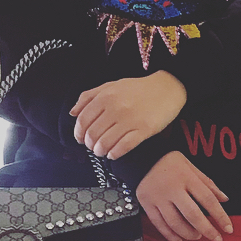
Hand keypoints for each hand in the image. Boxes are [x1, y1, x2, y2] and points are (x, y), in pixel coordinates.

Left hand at [71, 71, 186, 158]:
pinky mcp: (144, 130)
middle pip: (93, 134)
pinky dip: (115, 153)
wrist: (167, 88)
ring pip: (106, 142)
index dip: (78, 133)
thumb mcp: (110, 86)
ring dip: (100, 151)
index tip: (80, 139)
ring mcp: (130, 120)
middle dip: (89, 144)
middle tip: (92, 147)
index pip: (83, 120)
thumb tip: (73, 113)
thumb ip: (89, 96)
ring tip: (102, 152)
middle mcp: (115, 108)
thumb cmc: (139, 88)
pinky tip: (113, 155)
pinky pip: (124, 146)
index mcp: (105, 97)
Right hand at [136, 151, 231, 240]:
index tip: (228, 228)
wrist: (140, 156)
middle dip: (207, 230)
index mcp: (187, 178)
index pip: (208, 200)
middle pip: (192, 215)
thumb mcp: (191, 166)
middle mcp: (172, 189)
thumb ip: (208, 184)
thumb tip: (224, 199)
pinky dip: (170, 236)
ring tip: (198, 236)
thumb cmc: (169, 161)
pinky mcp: (146, 204)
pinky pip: (159, 224)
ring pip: (175, 223)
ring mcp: (158, 197)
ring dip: (189, 234)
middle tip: (216, 238)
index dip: (220, 216)